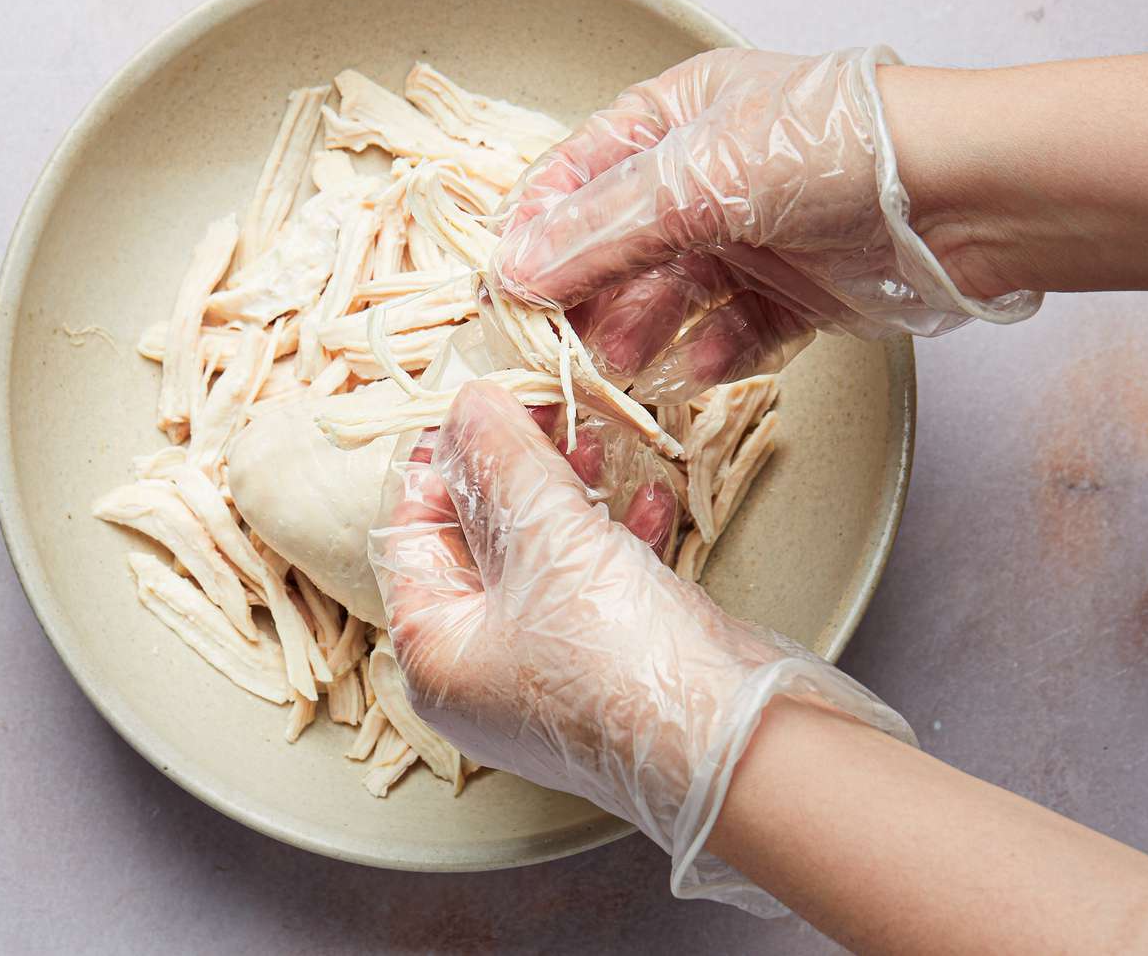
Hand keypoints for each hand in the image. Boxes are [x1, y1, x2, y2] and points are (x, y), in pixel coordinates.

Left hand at [368, 381, 911, 911]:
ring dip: (569, 492)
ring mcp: (550, 671)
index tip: (475, 408)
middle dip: (514, 469)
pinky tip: (649, 495)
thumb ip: (503, 459)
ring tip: (595, 438)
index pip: (411, 536)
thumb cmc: (617, 661)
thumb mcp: (545, 536)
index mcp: (435, 654)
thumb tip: (469, 404)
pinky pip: (599, 581)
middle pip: (478, 541)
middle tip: (544, 407)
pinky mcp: (615, 664)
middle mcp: (482, 670)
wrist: (736, 744)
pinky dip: (618, 532)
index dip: (440, 463)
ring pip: (543, 556)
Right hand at [493, 47, 1039, 401]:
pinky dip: (709, 356)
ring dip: (642, 333)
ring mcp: (747, 239)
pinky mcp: (789, 296)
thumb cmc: (831, 148)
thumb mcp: (696, 175)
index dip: (539, 229)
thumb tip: (518, 271)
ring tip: (624, 364)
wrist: (962, 196)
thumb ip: (602, 228)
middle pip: (616, 245)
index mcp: (674, 119)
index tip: (509, 286)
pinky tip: (696, 369)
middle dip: (589, 295)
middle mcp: (705, 177)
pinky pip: (729, 335)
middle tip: (562, 342)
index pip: (578, 175)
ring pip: (667, 298)